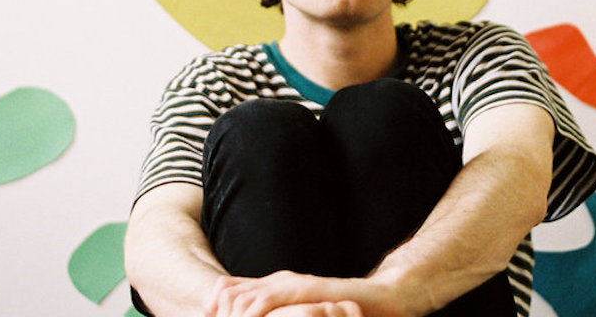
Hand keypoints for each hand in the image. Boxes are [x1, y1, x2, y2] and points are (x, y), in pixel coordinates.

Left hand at [204, 271, 406, 316]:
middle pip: (230, 295)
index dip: (214, 309)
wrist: (381, 299)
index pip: (227, 292)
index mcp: (273, 288)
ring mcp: (294, 284)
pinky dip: (254, 312)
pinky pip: (271, 299)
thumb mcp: (299, 315)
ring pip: (246, 298)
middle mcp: (279, 282)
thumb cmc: (340, 311)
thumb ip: (276, 314)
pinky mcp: (307, 290)